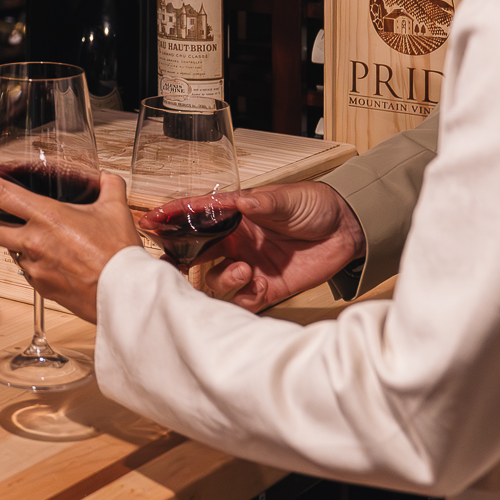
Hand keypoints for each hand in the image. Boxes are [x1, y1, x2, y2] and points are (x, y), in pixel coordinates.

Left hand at [0, 167, 137, 321]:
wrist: (123, 294)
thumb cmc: (118, 255)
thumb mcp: (116, 210)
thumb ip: (108, 186)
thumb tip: (105, 177)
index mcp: (47, 218)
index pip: (0, 194)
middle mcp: (34, 243)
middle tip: (3, 213)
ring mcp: (34, 267)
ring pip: (9, 251)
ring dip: (15, 242)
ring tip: (35, 238)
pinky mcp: (40, 287)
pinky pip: (26, 270)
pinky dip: (32, 262)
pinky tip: (51, 259)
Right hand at [184, 182, 365, 311]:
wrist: (349, 229)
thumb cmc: (315, 205)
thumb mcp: (287, 197)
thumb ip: (262, 202)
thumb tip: (241, 202)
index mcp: (236, 216)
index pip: (197, 216)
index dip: (173, 218)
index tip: (150, 220)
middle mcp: (237, 242)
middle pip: (197, 252)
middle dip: (181, 257)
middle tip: (173, 261)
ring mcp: (249, 266)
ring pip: (216, 280)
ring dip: (222, 279)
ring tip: (244, 270)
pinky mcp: (266, 289)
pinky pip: (241, 302)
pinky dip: (240, 299)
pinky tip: (254, 286)